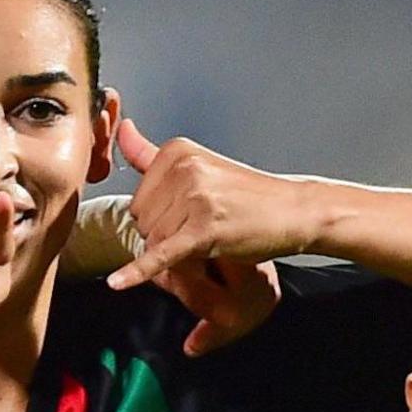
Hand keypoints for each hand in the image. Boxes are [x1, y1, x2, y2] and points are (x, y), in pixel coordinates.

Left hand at [101, 116, 290, 353]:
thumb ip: (150, 154)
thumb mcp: (196, 166)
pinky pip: (162, 255)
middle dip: (166, 235)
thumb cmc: (246, 194)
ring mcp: (194, 198)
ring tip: (209, 237)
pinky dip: (138, 272)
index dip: (160, 217)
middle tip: (203, 227)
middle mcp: (183, 169)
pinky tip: (118, 284)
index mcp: (177, 152)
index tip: (190, 213)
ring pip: (153, 243)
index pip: (137, 201)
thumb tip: (121, 127)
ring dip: (176, 252)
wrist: (293, 210)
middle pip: (142, 223)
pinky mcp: (204, 229)